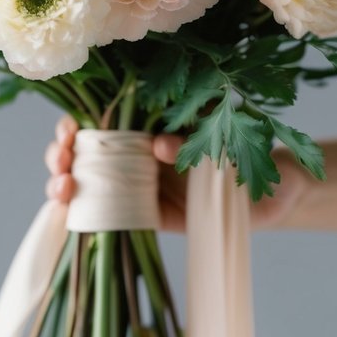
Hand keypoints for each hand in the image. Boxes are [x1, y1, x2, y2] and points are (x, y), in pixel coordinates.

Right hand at [45, 118, 310, 231]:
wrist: (276, 192)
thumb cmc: (255, 154)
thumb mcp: (228, 139)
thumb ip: (196, 139)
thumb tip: (159, 145)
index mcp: (155, 125)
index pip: (105, 118)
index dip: (79, 123)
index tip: (70, 130)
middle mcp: (142, 152)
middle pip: (87, 148)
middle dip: (63, 150)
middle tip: (60, 158)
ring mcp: (142, 184)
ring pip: (89, 180)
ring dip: (65, 181)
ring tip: (60, 188)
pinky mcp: (149, 217)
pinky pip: (110, 215)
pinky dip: (83, 214)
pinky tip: (67, 215)